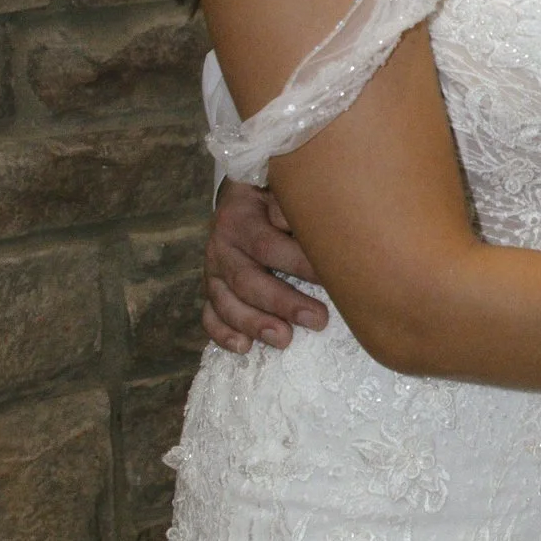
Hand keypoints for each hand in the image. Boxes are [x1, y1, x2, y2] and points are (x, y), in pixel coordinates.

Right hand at [202, 181, 330, 354]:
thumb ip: (293, 208)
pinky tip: (243, 347)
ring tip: (284, 340)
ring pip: (226, 303)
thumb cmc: (274, 200)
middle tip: (317, 319)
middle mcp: (222, 247)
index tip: (331, 279)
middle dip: (283, 303)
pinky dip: (223, 334)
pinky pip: (209, 316)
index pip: (268, 245)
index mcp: (240, 220)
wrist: (239, 199)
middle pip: (248, 280)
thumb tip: (314, 224)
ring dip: (254, 324)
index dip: (299, 264)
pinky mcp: (211, 291)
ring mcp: (213, 271)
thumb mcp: (282, 192)